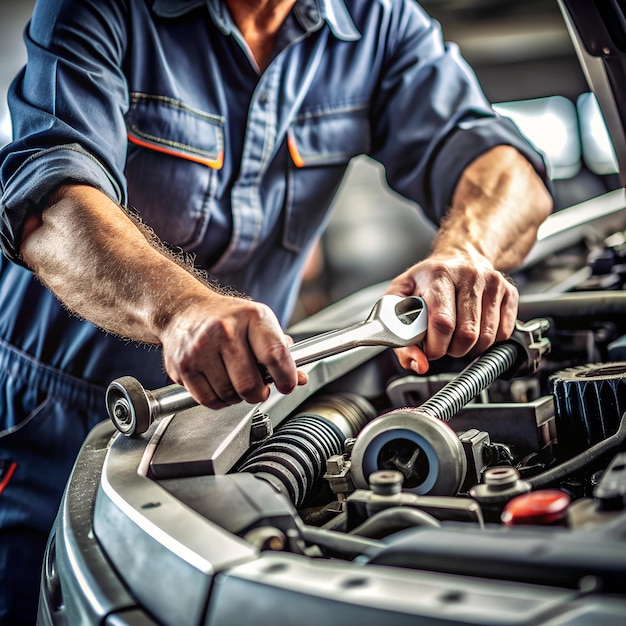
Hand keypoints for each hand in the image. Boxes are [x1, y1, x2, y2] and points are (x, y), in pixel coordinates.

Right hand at [160, 293, 306, 408]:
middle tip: (258, 388)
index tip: (287, 385)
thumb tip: (300, 378)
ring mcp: (200, 348)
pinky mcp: (183, 365)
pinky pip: (208, 400)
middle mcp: (224, 330)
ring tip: (234, 381)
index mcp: (251, 317)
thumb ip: (280, 351)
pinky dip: (218, 400)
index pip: (275, 355)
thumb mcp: (258, 323)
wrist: (184, 309)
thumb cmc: (227, 318)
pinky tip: (219, 385)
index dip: (286, 377)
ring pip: (229, 395)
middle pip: (249, 384)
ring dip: (236, 397)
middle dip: (258, 393)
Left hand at [386, 252, 517, 373]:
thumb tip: (418, 364)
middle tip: (443, 342)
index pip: (442, 323)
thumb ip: (399, 335)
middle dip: (452, 350)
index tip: (430, 350)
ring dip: (469, 348)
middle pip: (466, 334)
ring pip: (486, 337)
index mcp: (439, 275)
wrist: (459, 257)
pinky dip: (487, 342)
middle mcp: (469, 275)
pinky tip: (475, 330)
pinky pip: (503, 334)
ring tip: (457, 336)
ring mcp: (493, 283)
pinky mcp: (510, 292)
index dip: (436, 346)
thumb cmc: (426, 280)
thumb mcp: (399, 299)